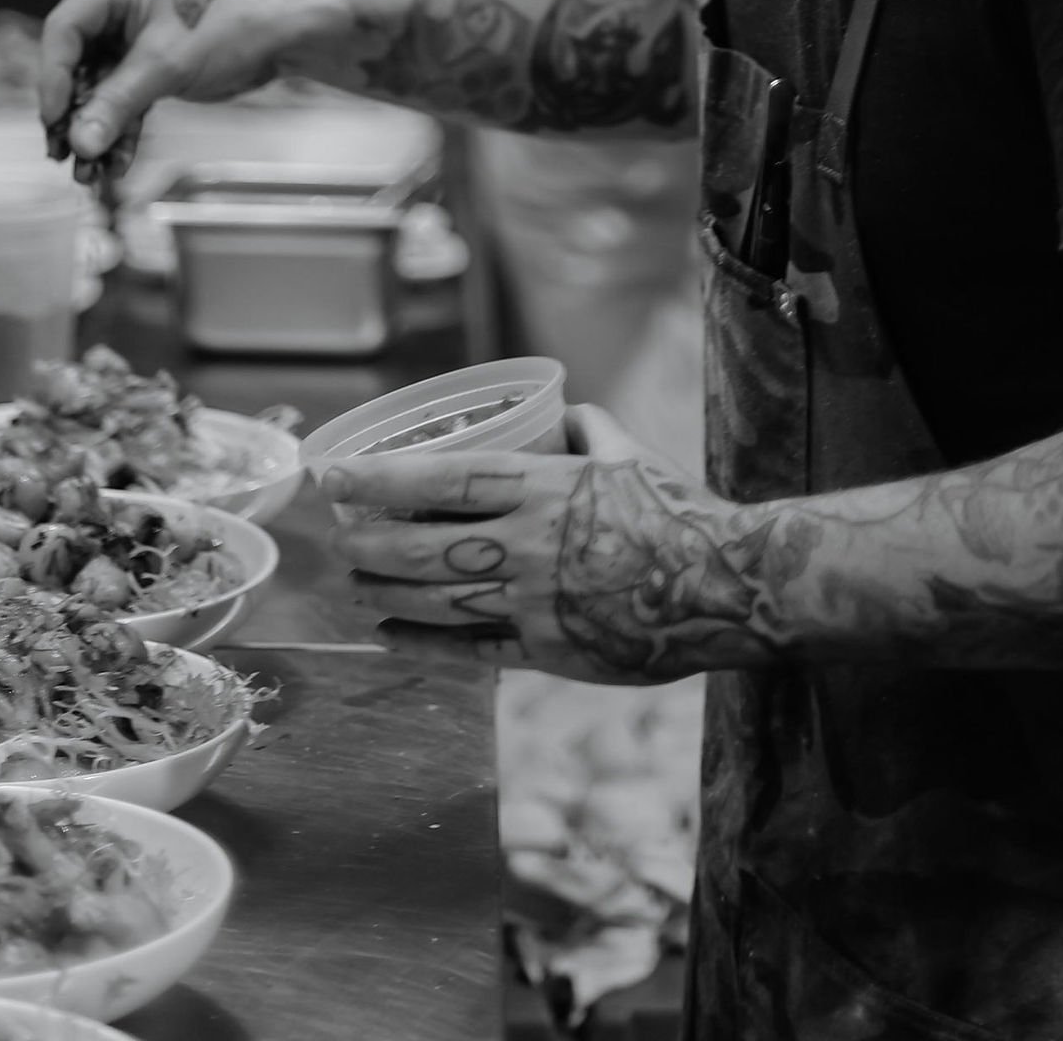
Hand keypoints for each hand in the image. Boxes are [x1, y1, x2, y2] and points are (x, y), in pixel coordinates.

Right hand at [38, 0, 360, 181]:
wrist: (291, 32)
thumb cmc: (235, 23)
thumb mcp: (168, 65)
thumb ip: (118, 103)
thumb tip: (79, 143)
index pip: (66, 28)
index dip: (53, 77)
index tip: (52, 121)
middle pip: (79, 60)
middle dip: (74, 112)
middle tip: (64, 156)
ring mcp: (138, 29)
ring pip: (103, 84)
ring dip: (97, 128)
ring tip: (88, 174)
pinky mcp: (155, 57)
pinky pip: (128, 93)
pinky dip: (124, 126)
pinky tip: (118, 163)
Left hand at [323, 403, 806, 682]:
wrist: (726, 584)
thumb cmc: (678, 511)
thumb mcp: (630, 451)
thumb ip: (586, 427)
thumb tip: (560, 411)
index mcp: (547, 487)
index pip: (446, 477)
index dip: (384, 477)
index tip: (337, 475)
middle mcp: (531, 546)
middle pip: (425, 547)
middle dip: (369, 543)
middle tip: (336, 536)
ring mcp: (537, 604)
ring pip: (439, 602)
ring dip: (386, 594)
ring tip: (353, 585)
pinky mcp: (551, 651)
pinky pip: (473, 651)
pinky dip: (425, 645)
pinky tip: (391, 636)